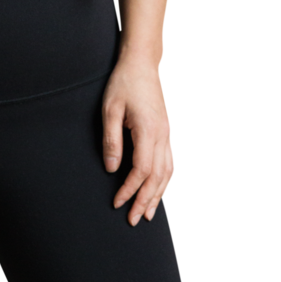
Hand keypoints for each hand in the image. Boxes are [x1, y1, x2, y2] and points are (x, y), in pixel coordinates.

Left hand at [102, 59, 174, 226]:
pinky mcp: (167, 131)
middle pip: (157, 177)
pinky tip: (159, 188)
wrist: (142, 62)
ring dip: (158, 194)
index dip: (129, 189)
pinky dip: (165, 180)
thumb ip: (111, 140)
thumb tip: (111, 169)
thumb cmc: (124, 82)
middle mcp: (163, 135)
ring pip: (168, 172)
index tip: (117, 202)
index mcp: (148, 131)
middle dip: (145, 200)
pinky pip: (171, 161)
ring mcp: (168, 133)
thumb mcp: (110, 109)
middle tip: (133, 219)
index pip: (141, 170)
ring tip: (148, 213)